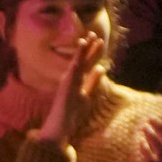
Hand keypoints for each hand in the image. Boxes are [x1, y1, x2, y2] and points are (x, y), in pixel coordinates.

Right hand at [37, 31, 107, 147]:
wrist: (58, 128)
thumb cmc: (71, 113)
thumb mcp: (87, 95)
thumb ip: (93, 81)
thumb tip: (102, 68)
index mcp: (77, 81)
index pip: (87, 64)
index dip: (93, 53)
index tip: (100, 40)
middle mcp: (71, 79)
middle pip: (83, 61)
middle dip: (89, 47)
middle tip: (95, 33)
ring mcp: (68, 82)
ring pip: (78, 62)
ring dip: (84, 49)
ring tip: (91, 37)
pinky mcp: (66, 86)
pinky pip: (73, 70)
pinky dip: (77, 58)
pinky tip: (81, 48)